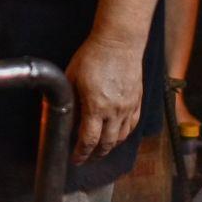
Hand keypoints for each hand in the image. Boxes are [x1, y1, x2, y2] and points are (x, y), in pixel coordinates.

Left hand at [65, 33, 144, 161]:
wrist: (119, 42)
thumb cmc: (92, 56)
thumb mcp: (72, 79)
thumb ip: (70, 102)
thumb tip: (64, 120)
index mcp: (96, 106)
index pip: (88, 140)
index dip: (81, 153)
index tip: (75, 159)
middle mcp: (115, 110)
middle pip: (106, 144)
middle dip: (95, 155)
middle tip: (87, 158)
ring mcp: (128, 106)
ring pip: (121, 137)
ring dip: (110, 147)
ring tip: (100, 149)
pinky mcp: (137, 100)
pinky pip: (133, 125)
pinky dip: (124, 134)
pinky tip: (117, 134)